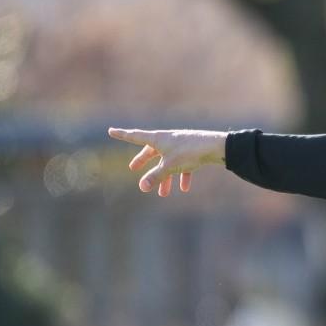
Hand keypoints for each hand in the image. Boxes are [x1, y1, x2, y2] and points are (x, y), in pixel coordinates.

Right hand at [107, 128, 227, 196]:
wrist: (215, 147)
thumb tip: (142, 187)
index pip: (135, 136)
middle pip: (151, 150)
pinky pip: (183, 165)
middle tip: (134, 168)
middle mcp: (167, 140)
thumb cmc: (190, 152)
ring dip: (165, 177)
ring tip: (162, 194)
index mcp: (158, 139)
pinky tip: (184, 188)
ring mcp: (180, 146)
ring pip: (167, 162)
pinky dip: (182, 176)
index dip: (122, 135)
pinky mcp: (191, 152)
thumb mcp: (169, 166)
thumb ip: (156, 177)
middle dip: (143, 160)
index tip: (110, 131)